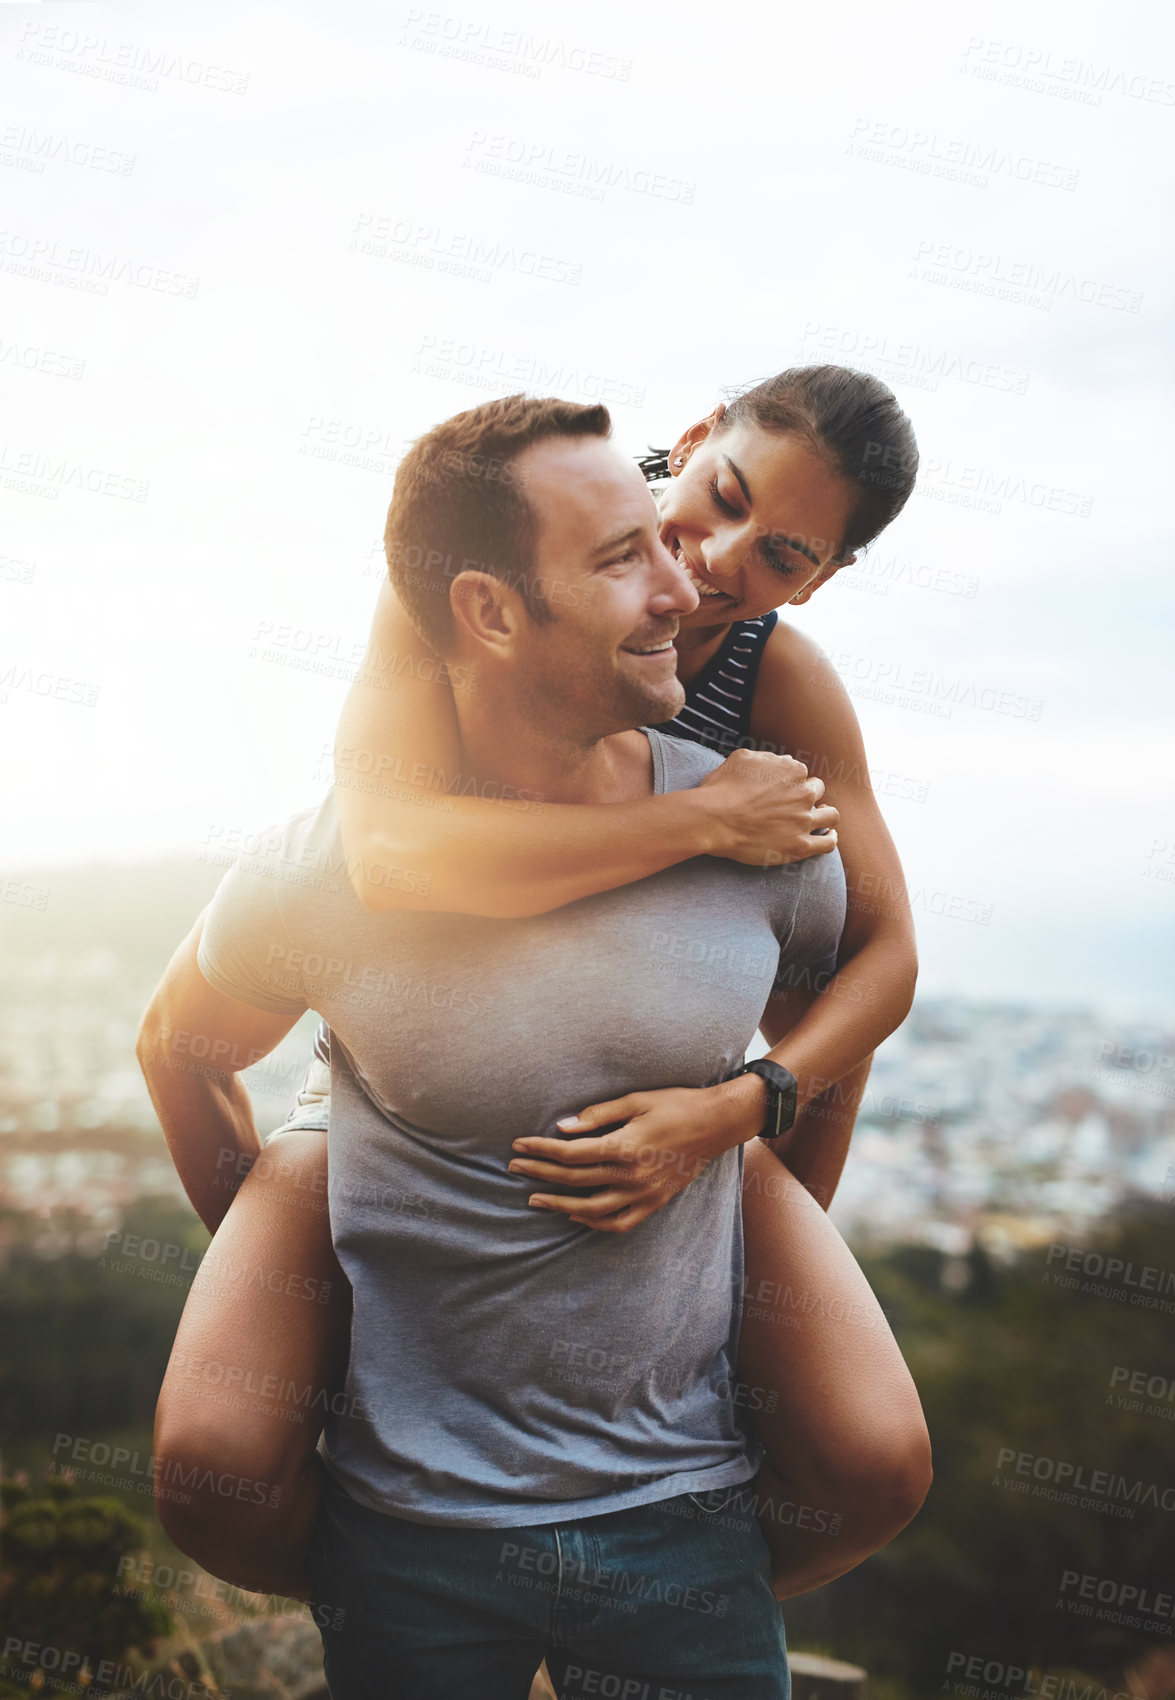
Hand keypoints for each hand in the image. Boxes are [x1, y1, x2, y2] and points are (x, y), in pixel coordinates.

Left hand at [507, 1077, 766, 1233]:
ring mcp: (644, 1193)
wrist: (717, 1124)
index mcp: (626, 1146)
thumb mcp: (637, 1100)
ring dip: (559, 1204)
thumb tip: (562, 1128)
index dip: (541, 1150)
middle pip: (574, 1180)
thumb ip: (598, 1116)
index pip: (571, 1154)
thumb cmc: (676, 1104)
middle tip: (514, 1168)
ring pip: (591, 1210)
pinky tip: (575, 1214)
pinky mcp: (655, 1202)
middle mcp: (633, 1175)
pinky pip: (619, 1223)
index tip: (519, 1146)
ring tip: (536, 1198)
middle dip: (540, 1174)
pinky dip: (593, 1223)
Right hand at [695, 749, 837, 866]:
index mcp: (792, 770)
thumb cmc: (721, 789)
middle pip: (817, 791)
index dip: (791, 782)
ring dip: (825, 815)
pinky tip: (826, 836)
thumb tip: (784, 760)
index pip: (802, 774)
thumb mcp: (741, 758)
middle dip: (807, 796)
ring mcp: (803, 820)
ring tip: (818, 819)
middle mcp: (803, 793)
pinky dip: (830, 839)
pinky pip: (828, 843)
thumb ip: (767, 757)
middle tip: (794, 805)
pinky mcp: (800, 846)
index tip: (780, 791)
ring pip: (831, 815)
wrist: (713, 821)